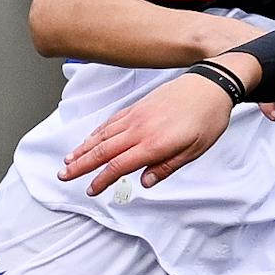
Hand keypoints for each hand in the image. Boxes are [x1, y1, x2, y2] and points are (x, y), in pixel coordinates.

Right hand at [62, 74, 235, 194]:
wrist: (210, 84)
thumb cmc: (208, 118)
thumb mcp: (195, 150)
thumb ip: (167, 167)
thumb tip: (145, 183)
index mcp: (154, 144)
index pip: (119, 165)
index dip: (102, 179)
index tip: (91, 190)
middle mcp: (140, 129)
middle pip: (103, 150)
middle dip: (81, 165)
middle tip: (64, 176)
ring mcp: (136, 116)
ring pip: (103, 135)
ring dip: (83, 148)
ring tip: (68, 160)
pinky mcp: (137, 106)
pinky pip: (111, 121)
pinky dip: (97, 132)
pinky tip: (90, 139)